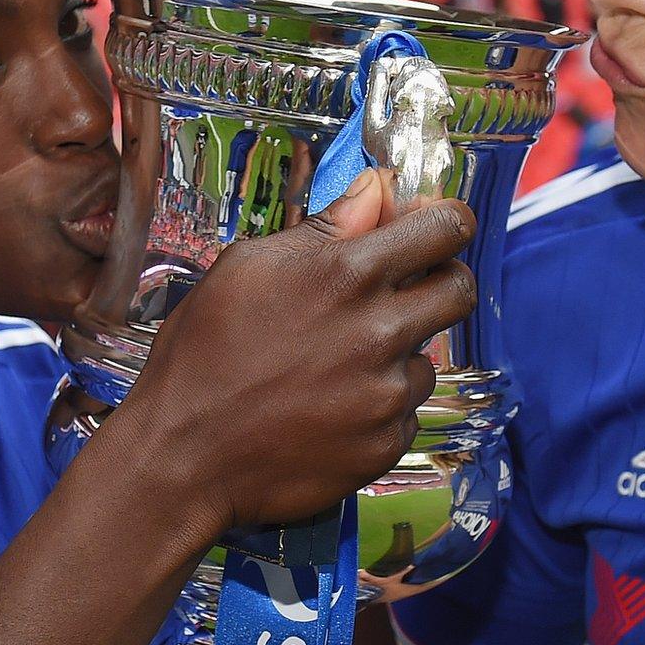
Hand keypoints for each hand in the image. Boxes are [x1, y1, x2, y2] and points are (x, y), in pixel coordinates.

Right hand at [116, 167, 475, 535]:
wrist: (183, 456)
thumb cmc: (203, 353)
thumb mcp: (247, 267)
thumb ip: (325, 227)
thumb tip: (377, 187)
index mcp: (347, 274)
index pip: (447, 228)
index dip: (446, 223)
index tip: (434, 231)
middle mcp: (381, 331)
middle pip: (461, 288)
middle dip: (440, 281)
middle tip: (402, 294)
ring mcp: (388, 393)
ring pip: (428, 356)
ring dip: (397, 355)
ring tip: (333, 368)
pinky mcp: (387, 443)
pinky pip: (406, 412)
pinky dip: (378, 407)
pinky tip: (327, 409)